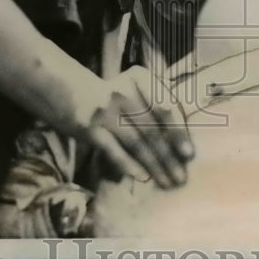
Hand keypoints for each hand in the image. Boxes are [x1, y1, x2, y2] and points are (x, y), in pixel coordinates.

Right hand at [83, 66, 193, 189]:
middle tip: (181, 177)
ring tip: (166, 182)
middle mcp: (123, 90)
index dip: (178, 131)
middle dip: (168, 156)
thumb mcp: (136, 88)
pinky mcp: (89, 128)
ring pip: (135, 142)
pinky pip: (114, 150)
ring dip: (153, 164)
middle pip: (151, 128)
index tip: (189, 154)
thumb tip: (182, 141)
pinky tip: (142, 177)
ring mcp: (105, 109)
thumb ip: (157, 105)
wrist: (70, 90)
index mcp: (139, 77)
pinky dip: (129, 165)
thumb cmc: (116, 95)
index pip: (164, 106)